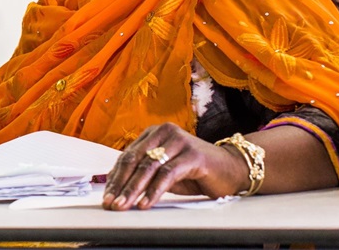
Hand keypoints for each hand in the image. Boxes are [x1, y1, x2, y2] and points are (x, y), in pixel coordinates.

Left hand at [102, 123, 248, 210]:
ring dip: (133, 190)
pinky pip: (167, 174)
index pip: (127, 157)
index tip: (106, 197)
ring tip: (124, 206)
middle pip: (134, 160)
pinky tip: (146, 204)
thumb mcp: (165, 172)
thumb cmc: (197, 172)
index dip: (115, 178)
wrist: (233, 170)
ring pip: (148, 167)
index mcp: (153, 134)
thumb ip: (145, 175)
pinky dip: (154, 191)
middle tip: (111, 204)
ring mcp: (178, 141)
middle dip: (120, 185)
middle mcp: (164, 132)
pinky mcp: (192, 154)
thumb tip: (118, 191)